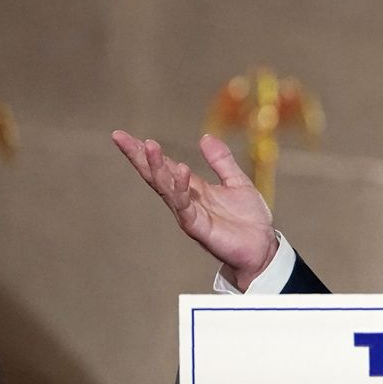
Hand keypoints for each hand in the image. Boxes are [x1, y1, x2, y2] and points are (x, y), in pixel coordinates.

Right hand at [112, 130, 277, 290]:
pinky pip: (184, 205)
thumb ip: (221, 161)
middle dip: (138, 157)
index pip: (165, 166)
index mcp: (193, 188)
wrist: (262, 247)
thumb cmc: (248, 219)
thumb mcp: (237, 182)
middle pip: (156, 175)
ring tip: (149, 145)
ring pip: (165, 187)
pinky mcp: (197, 226)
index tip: (126, 136)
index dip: (148, 152)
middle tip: (120, 137)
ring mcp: (189, 213)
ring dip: (156, 166)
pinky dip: (180, 187)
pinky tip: (179, 169)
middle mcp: (186, 200)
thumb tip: (205, 137)